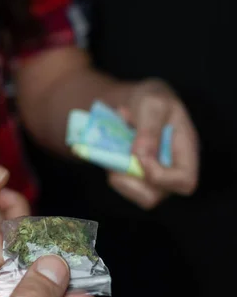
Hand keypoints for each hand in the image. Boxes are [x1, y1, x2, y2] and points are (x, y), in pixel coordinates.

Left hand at [108, 79, 198, 208]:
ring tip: (117, 146)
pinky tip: (114, 150)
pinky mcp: (135, 180)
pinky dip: (112, 169)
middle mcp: (171, 171)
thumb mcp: (152, 104)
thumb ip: (149, 129)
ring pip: (135, 194)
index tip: (141, 157)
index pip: (185, 182)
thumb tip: (141, 156)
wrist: (134, 103)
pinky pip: (121, 185)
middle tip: (121, 152)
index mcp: (186, 152)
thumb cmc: (151, 100)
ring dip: (118, 173)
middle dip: (130, 177)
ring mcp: (153, 179)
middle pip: (154, 196)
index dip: (161, 177)